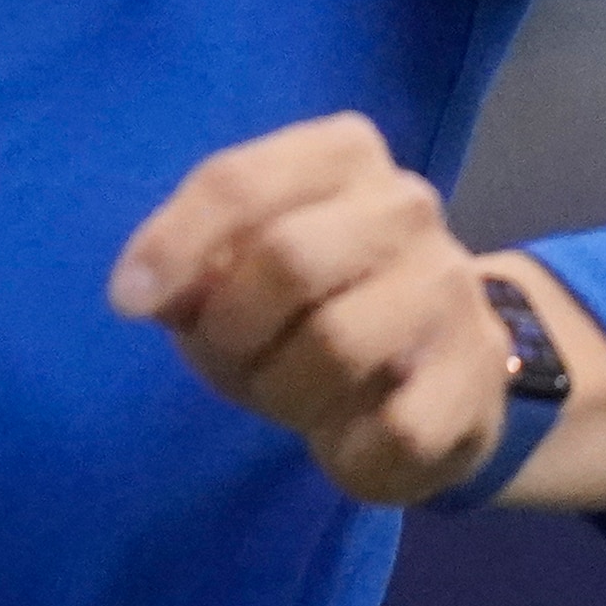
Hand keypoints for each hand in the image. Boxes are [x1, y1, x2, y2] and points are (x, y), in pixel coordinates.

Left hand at [109, 111, 605, 512]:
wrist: (447, 363)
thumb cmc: (315, 303)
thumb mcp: (243, 266)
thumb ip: (195, 264)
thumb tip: (147, 292)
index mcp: (340, 155)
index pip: (239, 181)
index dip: (173, 244)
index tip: (129, 301)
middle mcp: (405, 205)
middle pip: (287, 259)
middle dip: (231, 329)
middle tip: (227, 361)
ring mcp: (452, 288)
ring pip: (336, 346)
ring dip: (283, 393)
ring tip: (289, 395)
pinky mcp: (476, 375)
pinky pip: (388, 430)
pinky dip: (344, 451)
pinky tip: (347, 437)